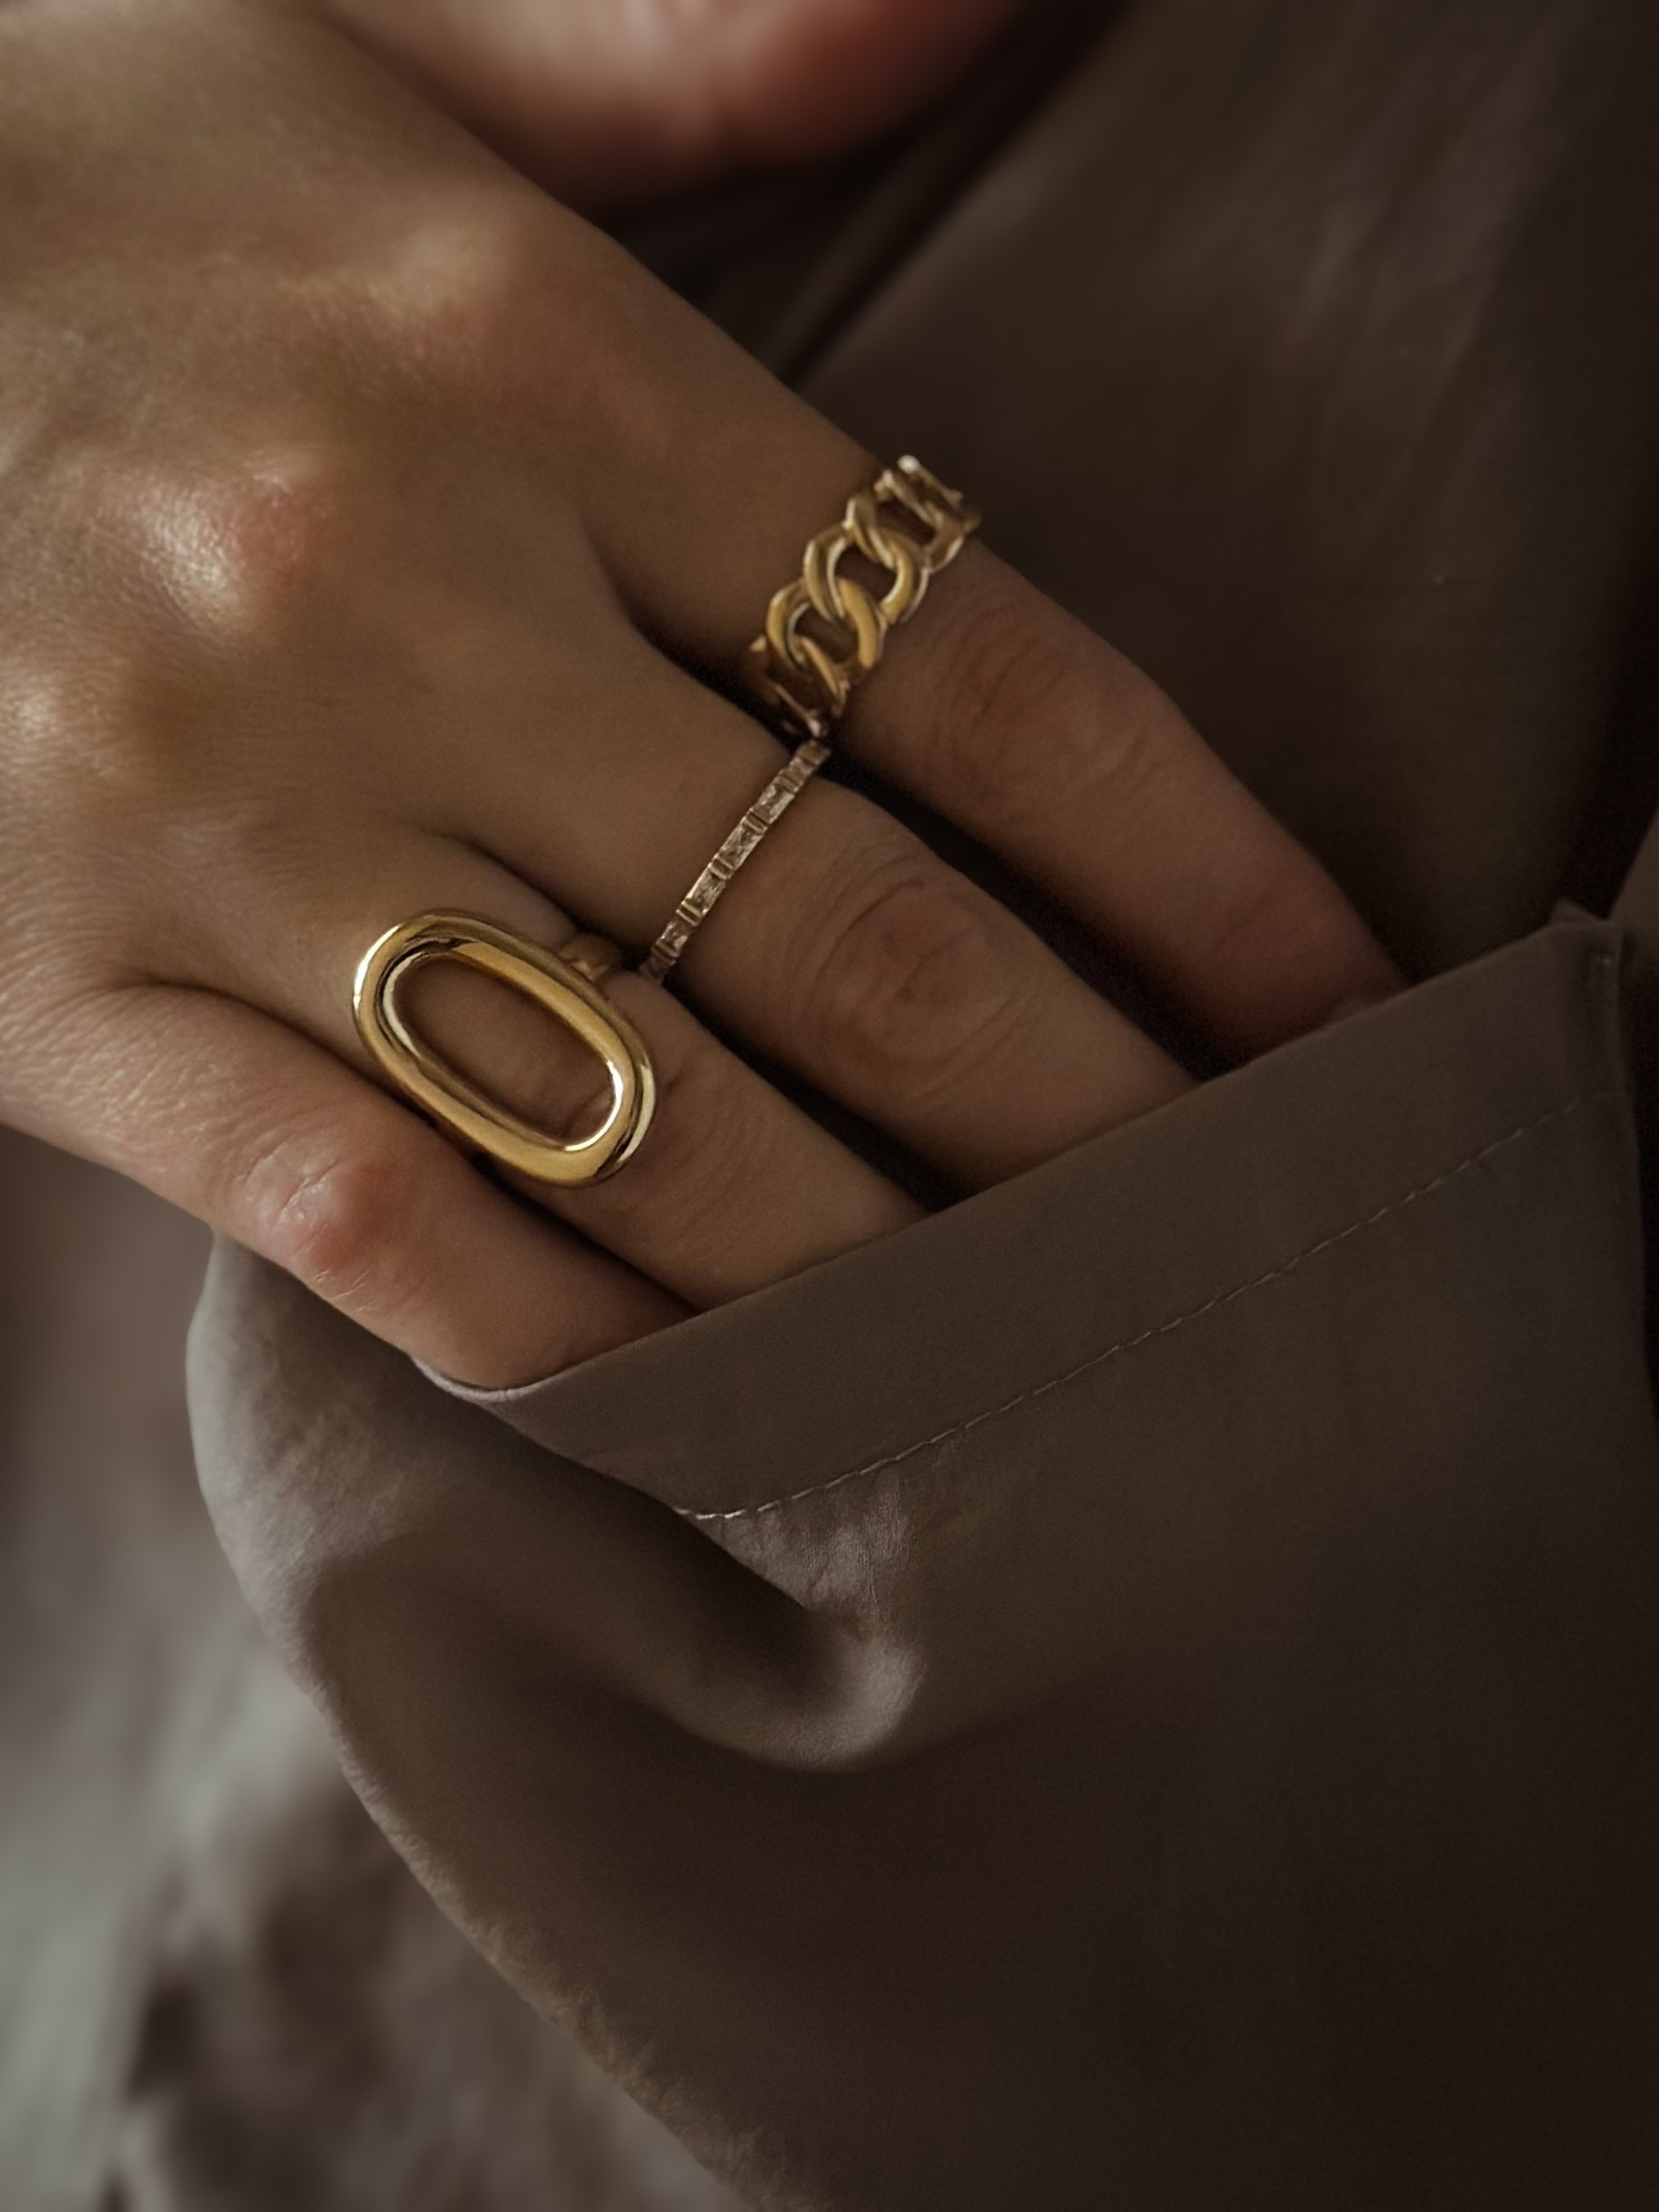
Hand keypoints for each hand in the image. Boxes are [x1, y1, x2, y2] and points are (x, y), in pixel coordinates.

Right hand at [0, 0, 1397, 1387]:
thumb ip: (690, 40)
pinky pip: (350, 1208)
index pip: (975, 670)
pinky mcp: (54, 989)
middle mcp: (396, 599)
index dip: (1196, 870)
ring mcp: (217, 818)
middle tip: (1242, 1237)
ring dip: (877, 1265)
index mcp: (523, 364)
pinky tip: (697, 1390)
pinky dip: (547, 1324)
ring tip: (1038, 1356)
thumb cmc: (60, 156)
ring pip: (642, 1115)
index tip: (1332, 1009)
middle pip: (860, 932)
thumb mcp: (364, 28)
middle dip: (1091, 1119)